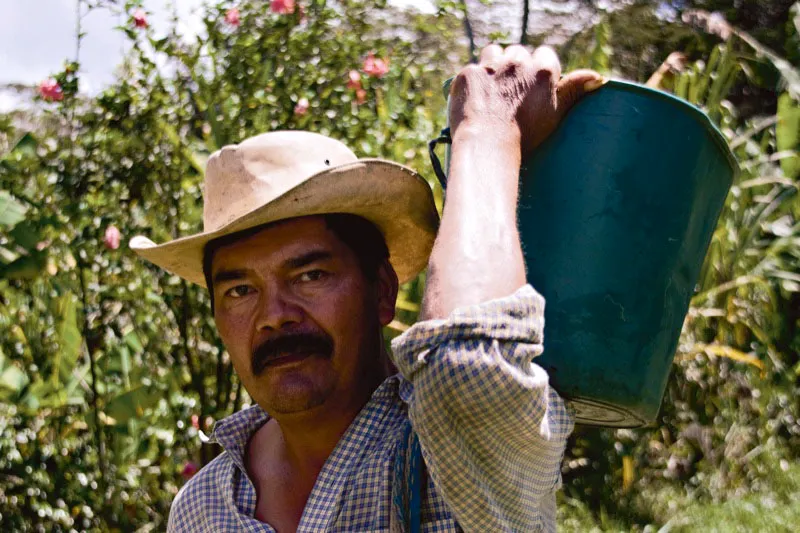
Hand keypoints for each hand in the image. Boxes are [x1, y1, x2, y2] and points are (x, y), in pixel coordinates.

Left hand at [448, 44, 604, 155]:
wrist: (488, 145)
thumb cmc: (525, 135)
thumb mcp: (556, 113)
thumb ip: (574, 90)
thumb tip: (598, 78)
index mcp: (542, 71)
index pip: (544, 56)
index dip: (539, 70)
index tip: (534, 86)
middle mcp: (517, 63)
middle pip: (518, 53)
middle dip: (516, 68)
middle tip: (512, 91)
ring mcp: (491, 66)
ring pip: (495, 52)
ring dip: (495, 65)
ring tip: (493, 89)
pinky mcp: (469, 74)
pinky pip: (473, 69)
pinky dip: (474, 81)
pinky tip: (475, 98)